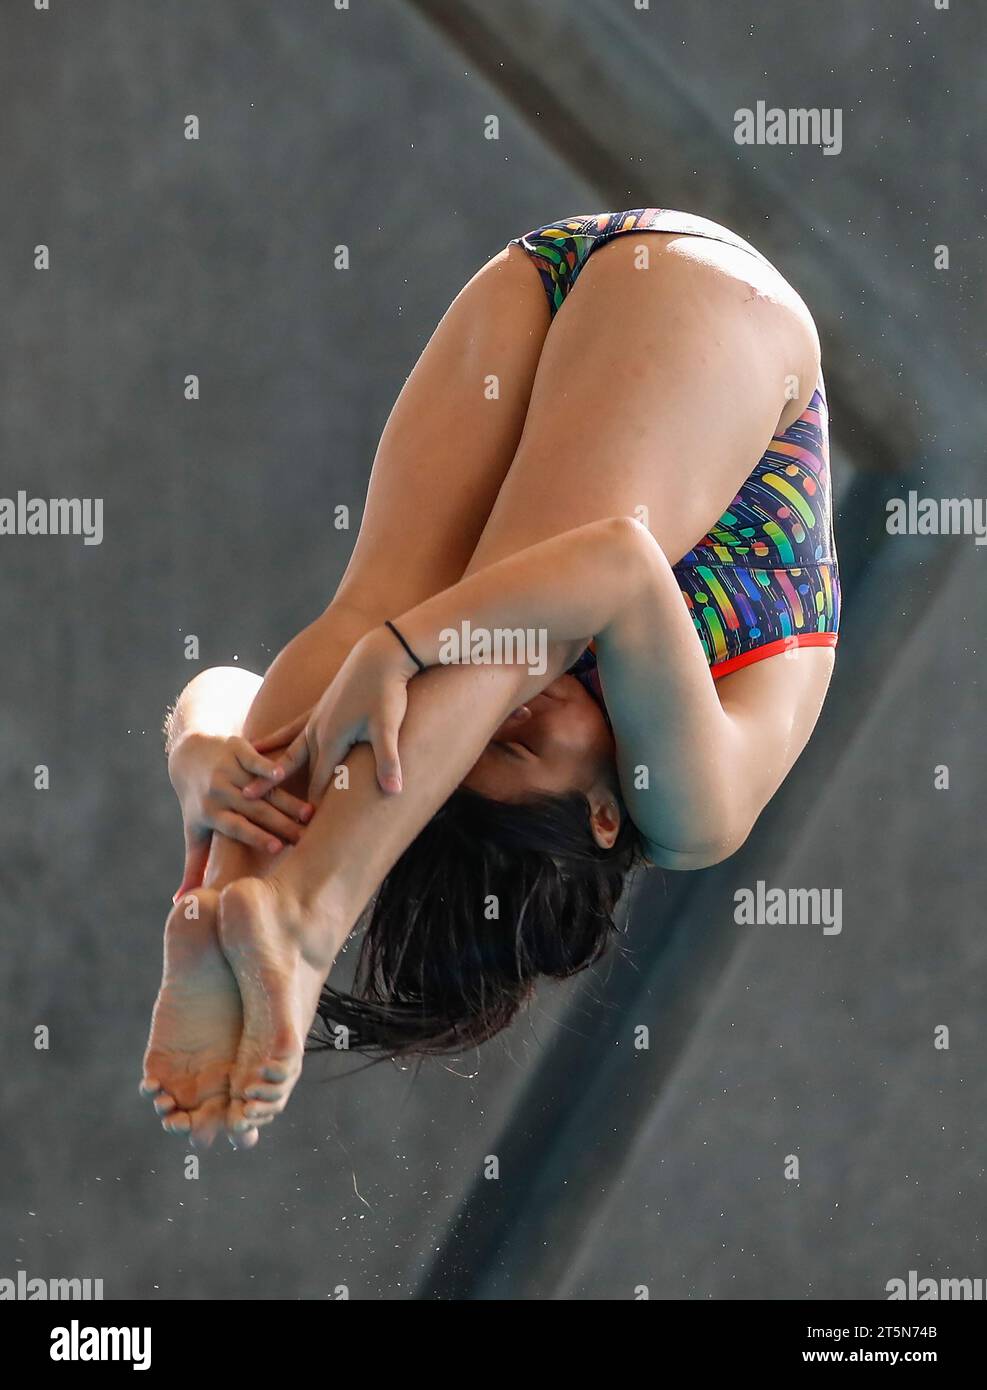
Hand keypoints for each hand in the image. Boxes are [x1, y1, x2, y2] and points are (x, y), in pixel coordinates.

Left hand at [168, 732, 313, 896]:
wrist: (189, 756)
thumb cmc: (198, 801)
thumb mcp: (194, 832)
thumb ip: (194, 867)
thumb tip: (182, 904)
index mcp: (210, 813)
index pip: (236, 827)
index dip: (256, 836)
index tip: (278, 848)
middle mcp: (218, 790)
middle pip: (254, 810)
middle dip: (281, 823)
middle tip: (306, 837)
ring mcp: (228, 768)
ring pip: (261, 788)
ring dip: (285, 799)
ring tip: (310, 813)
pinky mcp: (237, 748)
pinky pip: (254, 759)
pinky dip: (267, 766)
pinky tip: (285, 773)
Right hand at [242, 626, 415, 802]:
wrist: (380, 655)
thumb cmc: (386, 691)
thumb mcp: (388, 728)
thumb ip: (387, 761)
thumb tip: (393, 791)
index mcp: (331, 739)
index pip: (317, 783)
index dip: (309, 808)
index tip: (298, 831)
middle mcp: (316, 731)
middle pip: (293, 769)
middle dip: (275, 791)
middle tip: (251, 809)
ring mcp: (314, 719)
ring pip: (288, 751)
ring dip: (270, 770)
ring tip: (247, 787)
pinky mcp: (318, 709)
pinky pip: (290, 730)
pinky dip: (275, 741)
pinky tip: (259, 746)